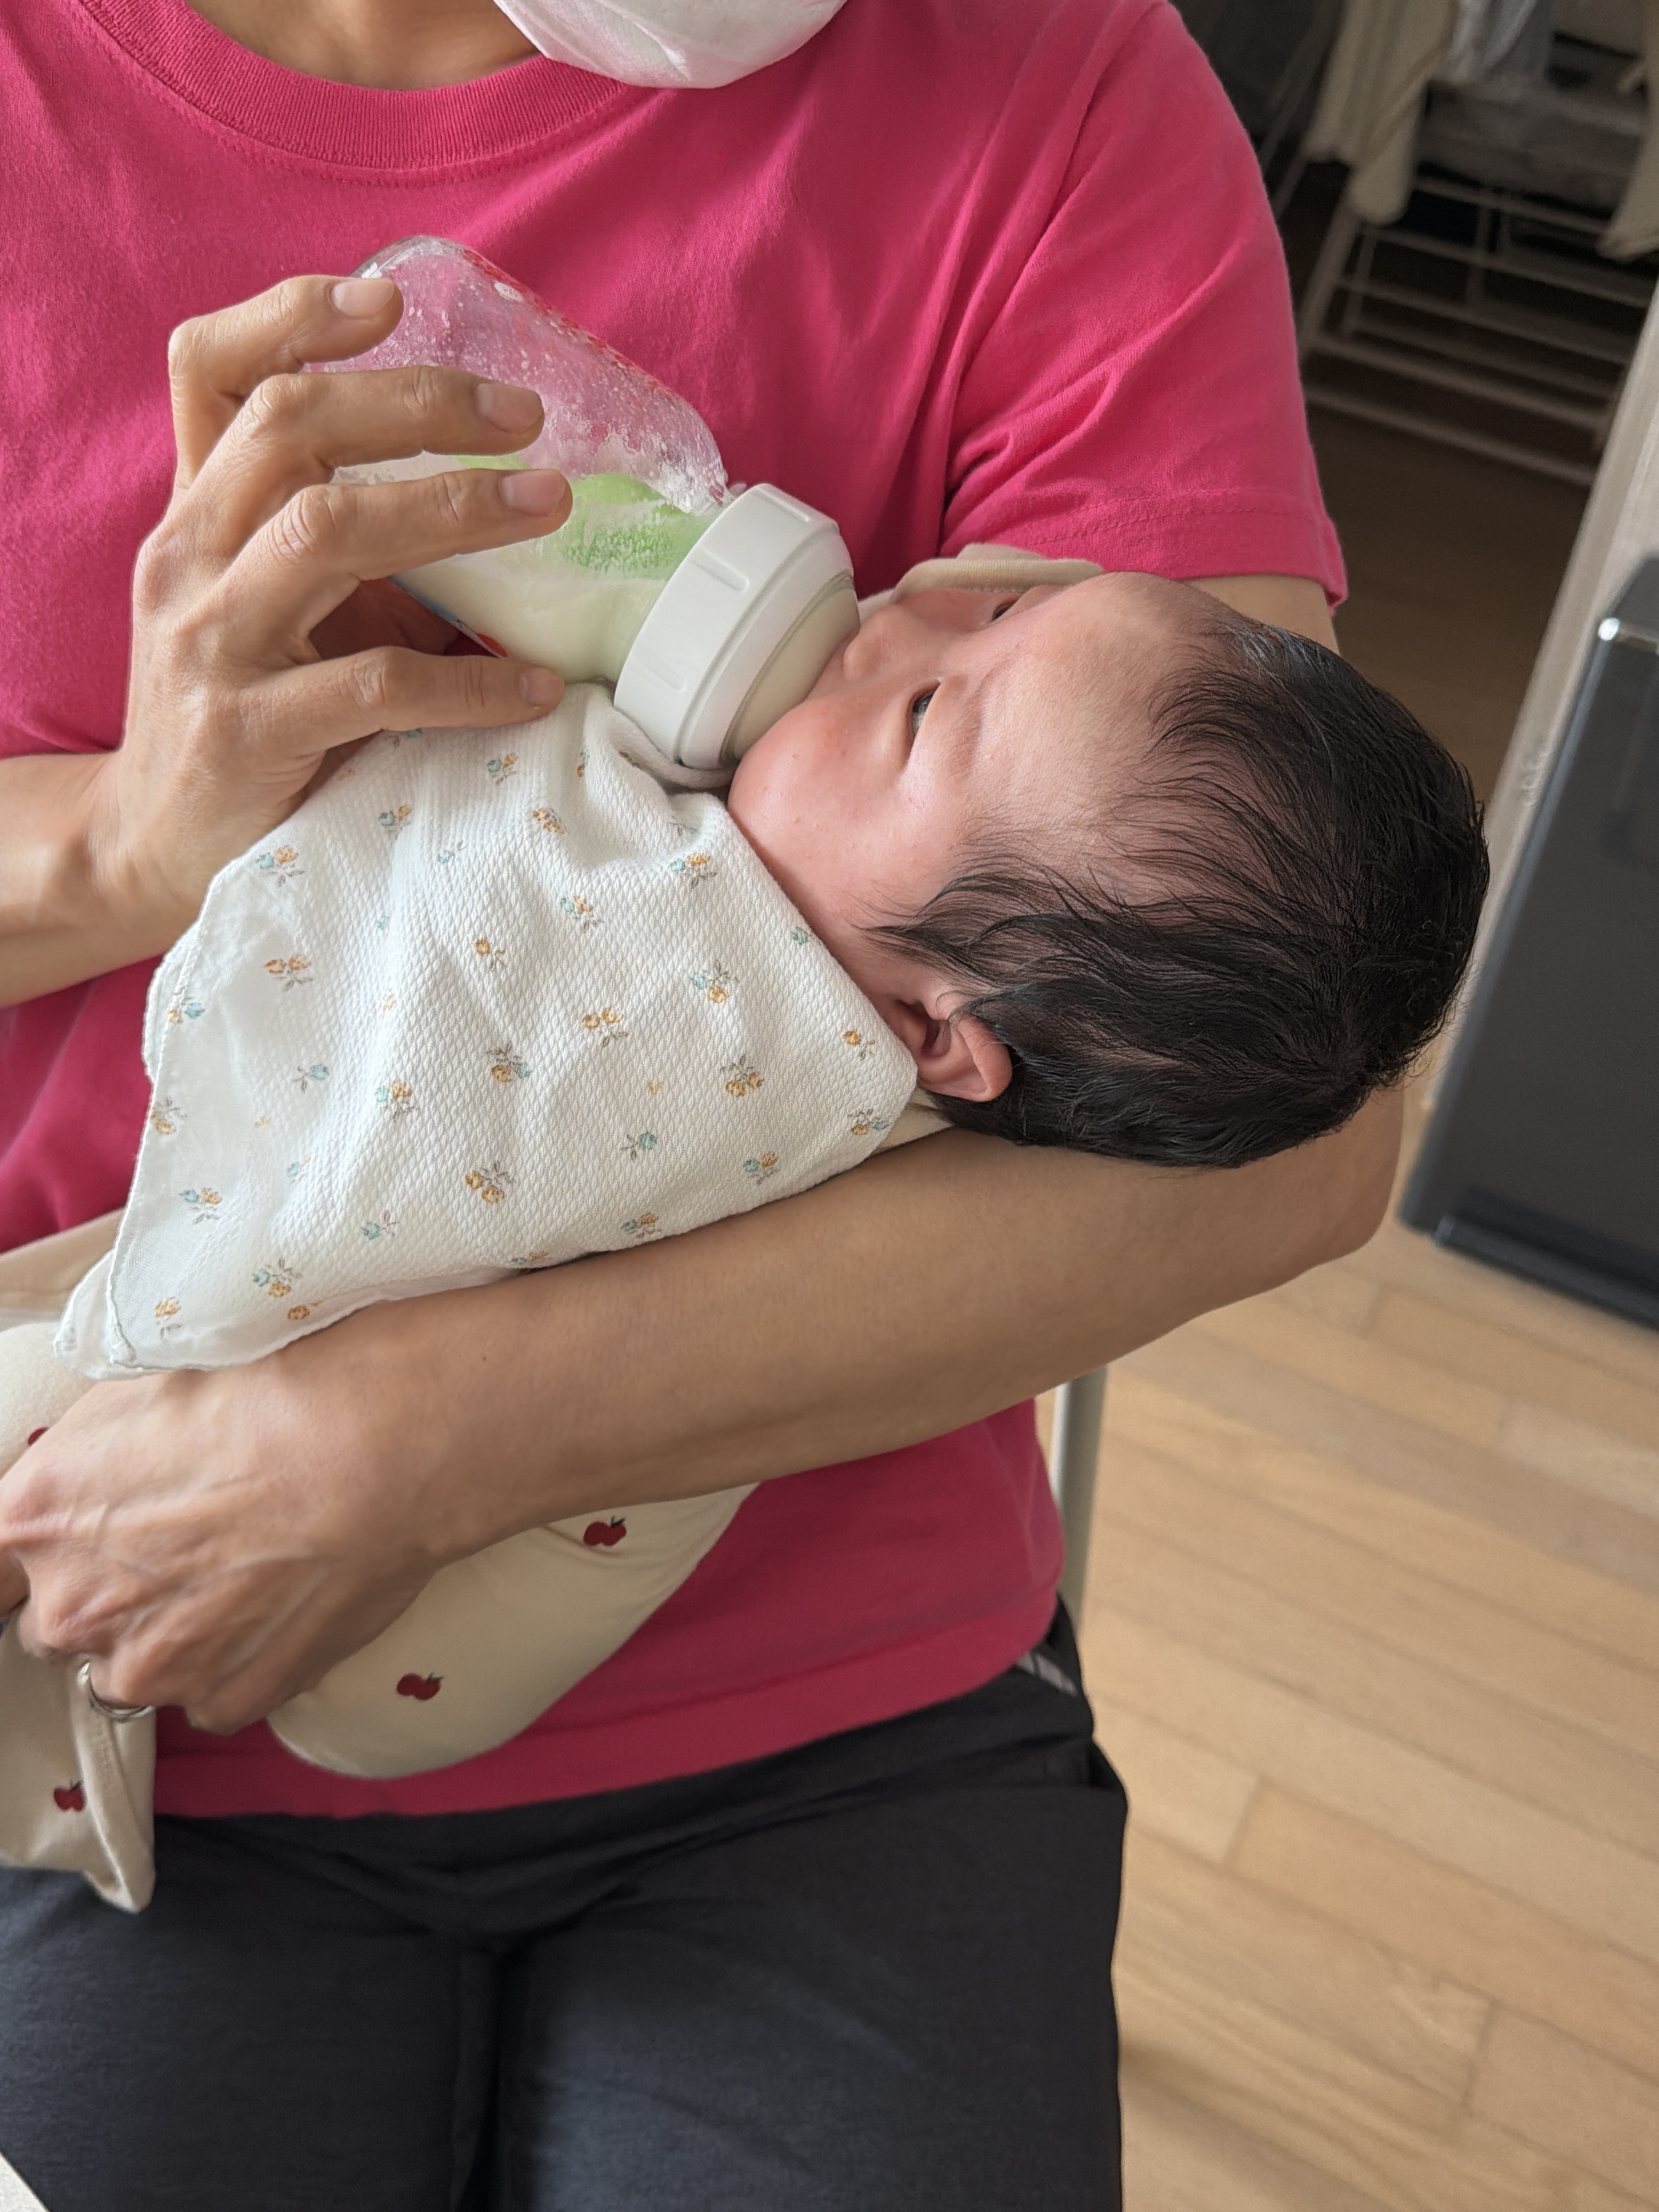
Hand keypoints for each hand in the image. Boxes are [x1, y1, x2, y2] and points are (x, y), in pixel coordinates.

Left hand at [0, 1301, 482, 1731]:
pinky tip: (281, 1599)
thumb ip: (85, 1460)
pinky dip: (236, 1658)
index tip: (73, 1544)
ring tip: (243, 1567)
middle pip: (56, 1622)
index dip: (36, 1555)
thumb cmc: (274, 1390)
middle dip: (104, 1591)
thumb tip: (87, 1483)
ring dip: (168, 1631)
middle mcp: (73, 1608)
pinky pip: (210, 1691)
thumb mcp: (143, 1388)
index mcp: (34, 1518)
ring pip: (131, 1666)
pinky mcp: (227, 1699)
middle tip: (184, 1538)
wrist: (382, 1444)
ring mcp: (151, 1667)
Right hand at [86, 272, 573, 951]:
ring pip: (326, 530)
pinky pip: (372, 686)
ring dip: (450, 509)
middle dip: (417, 403)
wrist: (155, 845)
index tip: (391, 297)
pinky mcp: (246, 733)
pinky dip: (465, 683)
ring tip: (547, 507)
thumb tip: (501, 491)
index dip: (292, 315)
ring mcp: (210, 643)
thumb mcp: (271, 601)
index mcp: (195, 513)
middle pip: (292, 427)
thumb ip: (341, 537)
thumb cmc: (244, 709)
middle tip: (525, 416)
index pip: (207, 370)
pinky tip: (533, 687)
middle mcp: (188, 558)